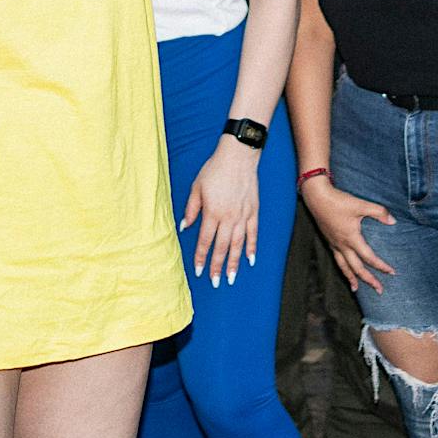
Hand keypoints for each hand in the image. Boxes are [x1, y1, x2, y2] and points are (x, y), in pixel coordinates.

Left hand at [181, 140, 260, 286]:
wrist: (238, 155)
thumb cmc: (215, 169)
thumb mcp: (197, 187)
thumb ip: (191, 209)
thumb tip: (184, 227)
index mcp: (212, 212)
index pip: (205, 241)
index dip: (201, 257)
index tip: (198, 271)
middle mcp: (228, 217)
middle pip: (222, 247)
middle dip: (217, 266)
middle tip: (215, 282)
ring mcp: (243, 215)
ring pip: (238, 245)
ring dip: (234, 263)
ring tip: (231, 278)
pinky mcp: (253, 211)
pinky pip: (253, 234)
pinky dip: (252, 248)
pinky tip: (250, 260)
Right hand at [302, 176, 396, 292]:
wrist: (317, 197)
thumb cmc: (339, 201)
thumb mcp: (361, 204)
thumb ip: (378, 212)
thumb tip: (393, 221)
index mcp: (351, 239)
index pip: (369, 258)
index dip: (381, 266)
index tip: (392, 272)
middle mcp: (342, 245)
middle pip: (357, 268)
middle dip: (369, 280)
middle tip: (379, 290)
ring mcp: (334, 244)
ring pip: (344, 267)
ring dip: (351, 279)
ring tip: (355, 289)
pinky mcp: (328, 240)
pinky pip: (336, 259)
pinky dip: (342, 268)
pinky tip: (344, 268)